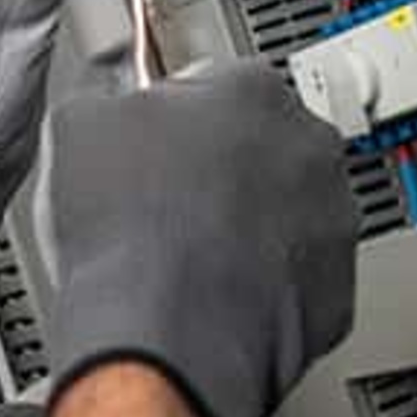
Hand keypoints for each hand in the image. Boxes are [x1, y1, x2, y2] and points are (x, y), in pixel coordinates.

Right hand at [41, 58, 358, 416]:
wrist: (163, 333)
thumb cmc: (129, 231)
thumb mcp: (80, 125)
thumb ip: (113, 104)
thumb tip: (111, 112)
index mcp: (252, 89)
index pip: (217, 83)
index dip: (175, 117)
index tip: (156, 140)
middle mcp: (309, 148)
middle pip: (263, 147)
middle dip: (223, 170)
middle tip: (169, 201)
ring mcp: (333, 223)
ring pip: (288, 216)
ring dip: (248, 230)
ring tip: (186, 257)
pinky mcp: (336, 295)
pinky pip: (298, 282)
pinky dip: (264, 289)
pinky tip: (212, 297)